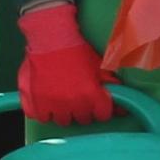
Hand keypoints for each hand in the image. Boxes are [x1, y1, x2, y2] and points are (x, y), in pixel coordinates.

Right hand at [15, 0, 114, 128]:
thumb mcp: (99, 65)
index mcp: (91, 95)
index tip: (97, 104)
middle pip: (83, 119)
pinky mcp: (38, 103)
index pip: (102, 115)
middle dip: (83, 110)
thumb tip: (122, 102)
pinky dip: (45, 112)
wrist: (51, 39)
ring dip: (64, 112)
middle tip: (78, 97)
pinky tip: (48, 102)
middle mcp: (74, 103)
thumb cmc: (75, 49)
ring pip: (63, 120)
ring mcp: (55, 105)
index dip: (101, 108)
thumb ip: (110, 85)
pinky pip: (43, 118)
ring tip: (62, 99)